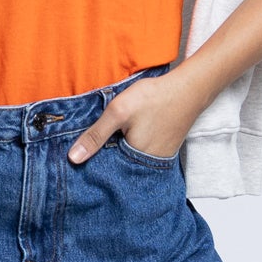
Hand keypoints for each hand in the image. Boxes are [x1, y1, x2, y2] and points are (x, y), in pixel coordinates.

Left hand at [68, 70, 203, 165]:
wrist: (189, 89)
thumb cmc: (154, 98)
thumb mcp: (118, 112)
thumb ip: (95, 135)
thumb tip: (73, 159)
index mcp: (133, 161)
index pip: (104, 172)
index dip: (89, 163)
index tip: (75, 159)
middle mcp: (146, 167)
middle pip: (116, 168)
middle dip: (102, 160)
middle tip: (86, 149)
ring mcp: (157, 160)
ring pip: (127, 160)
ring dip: (115, 153)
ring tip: (106, 140)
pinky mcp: (162, 151)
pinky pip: (139, 155)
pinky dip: (129, 147)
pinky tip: (123, 136)